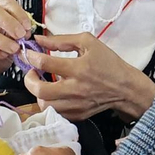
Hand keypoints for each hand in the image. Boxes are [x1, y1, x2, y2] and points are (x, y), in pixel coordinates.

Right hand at [0, 0, 34, 84]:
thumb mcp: (11, 42)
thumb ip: (17, 34)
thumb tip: (27, 31)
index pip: (6, 3)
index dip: (19, 14)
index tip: (27, 27)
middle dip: (9, 23)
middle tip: (20, 35)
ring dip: (2, 40)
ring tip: (13, 49)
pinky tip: (0, 54)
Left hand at [22, 32, 154, 121]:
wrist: (125, 88)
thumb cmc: (107, 63)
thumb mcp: (88, 43)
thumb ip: (62, 40)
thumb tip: (39, 39)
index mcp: (78, 68)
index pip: (45, 63)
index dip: (31, 57)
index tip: (29, 54)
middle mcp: (75, 89)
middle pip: (40, 90)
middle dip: (29, 80)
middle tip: (33, 72)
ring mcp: (75, 105)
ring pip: (44, 104)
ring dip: (38, 93)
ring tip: (42, 83)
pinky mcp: (77, 115)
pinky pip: (54, 112)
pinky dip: (49, 103)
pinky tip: (53, 94)